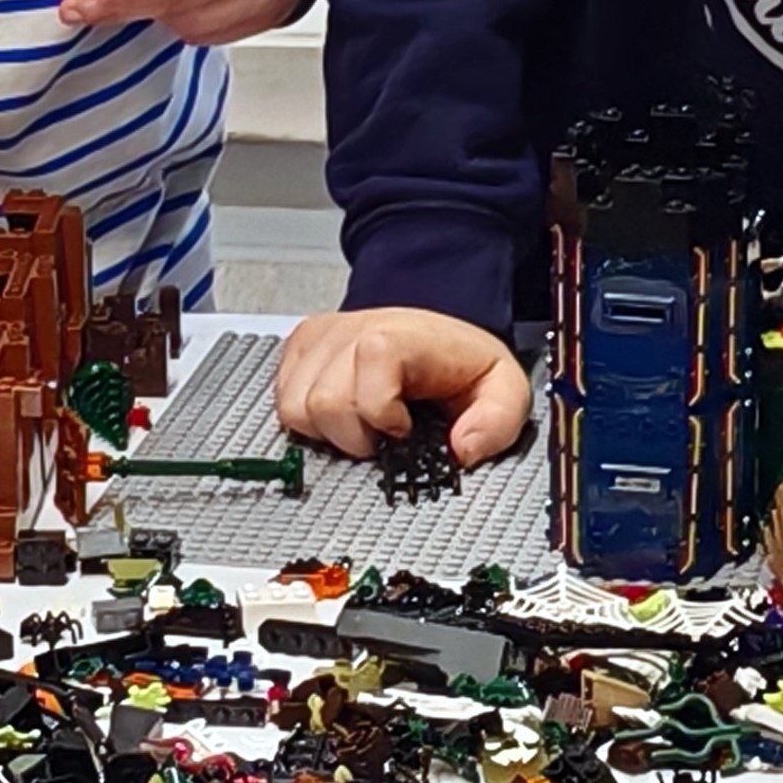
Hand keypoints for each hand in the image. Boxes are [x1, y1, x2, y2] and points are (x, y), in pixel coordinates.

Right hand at [275, 307, 530, 464]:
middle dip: (353, 437)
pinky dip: (307, 419)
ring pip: (293, 408)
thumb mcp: (501, 390)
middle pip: (323, 403)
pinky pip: (281, 400)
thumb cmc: (457, 363)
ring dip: (326, 431)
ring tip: (360, 426)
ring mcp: (319, 339)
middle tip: (382, 436)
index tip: (405, 429)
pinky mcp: (298, 350)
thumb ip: (495, 423)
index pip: (367, 366)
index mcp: (399, 337)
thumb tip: (463, 450)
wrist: (429, 334)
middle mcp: (351, 331)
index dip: (382, 414)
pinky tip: (340, 415)